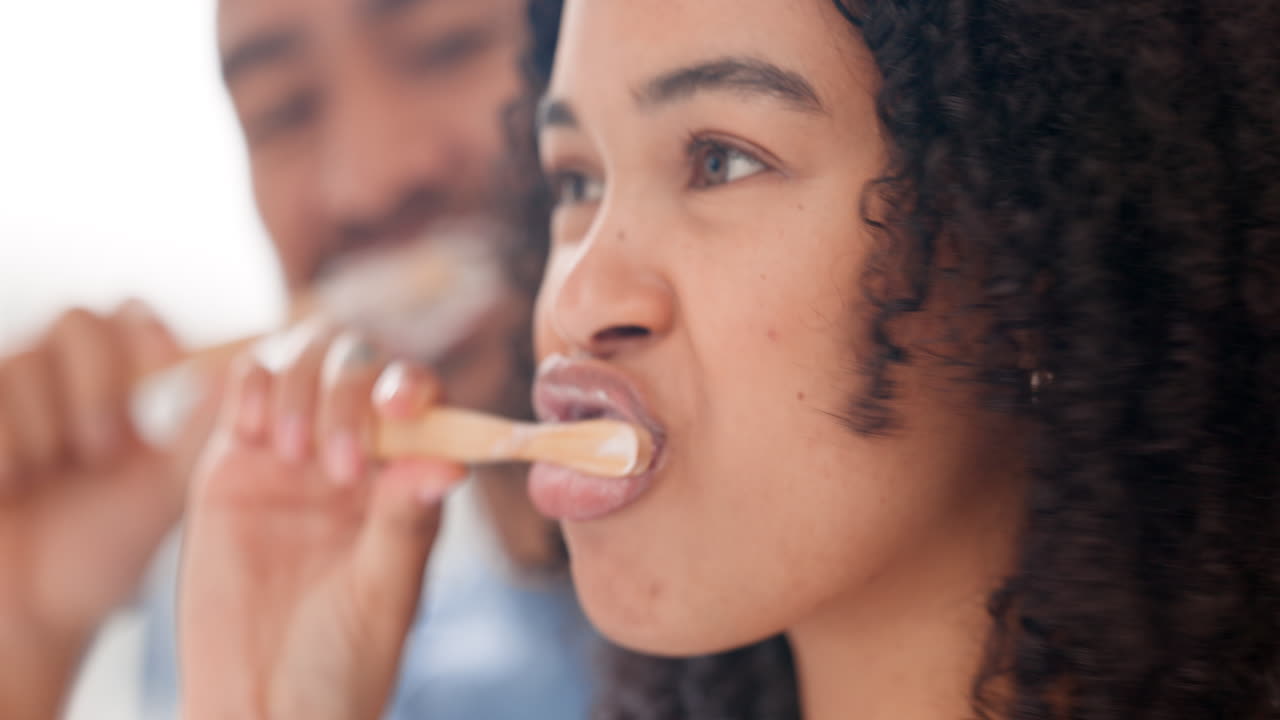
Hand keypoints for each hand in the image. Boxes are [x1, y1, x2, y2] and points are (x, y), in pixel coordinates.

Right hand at [0, 301, 208, 718]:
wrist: (28, 612)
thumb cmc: (98, 555)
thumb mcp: (163, 489)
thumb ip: (198, 431)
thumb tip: (244, 369)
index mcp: (111, 389)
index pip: (129, 315)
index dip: (144, 326)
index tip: (165, 358)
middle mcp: (53, 379)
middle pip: (79, 320)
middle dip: (97, 383)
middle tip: (103, 449)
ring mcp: (2, 396)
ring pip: (25, 360)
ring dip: (48, 426)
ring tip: (50, 479)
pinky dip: (6, 444)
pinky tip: (11, 486)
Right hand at [180, 329, 465, 719]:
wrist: (261, 704)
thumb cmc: (340, 661)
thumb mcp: (383, 593)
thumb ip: (406, 523)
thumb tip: (451, 464)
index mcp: (407, 478)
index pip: (421, 399)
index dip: (412, 386)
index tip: (399, 409)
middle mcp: (356, 453)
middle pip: (360, 364)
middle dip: (351, 392)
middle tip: (340, 467)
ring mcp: (294, 452)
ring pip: (305, 358)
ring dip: (304, 387)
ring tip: (295, 458)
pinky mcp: (235, 460)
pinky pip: (249, 385)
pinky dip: (257, 383)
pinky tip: (258, 431)